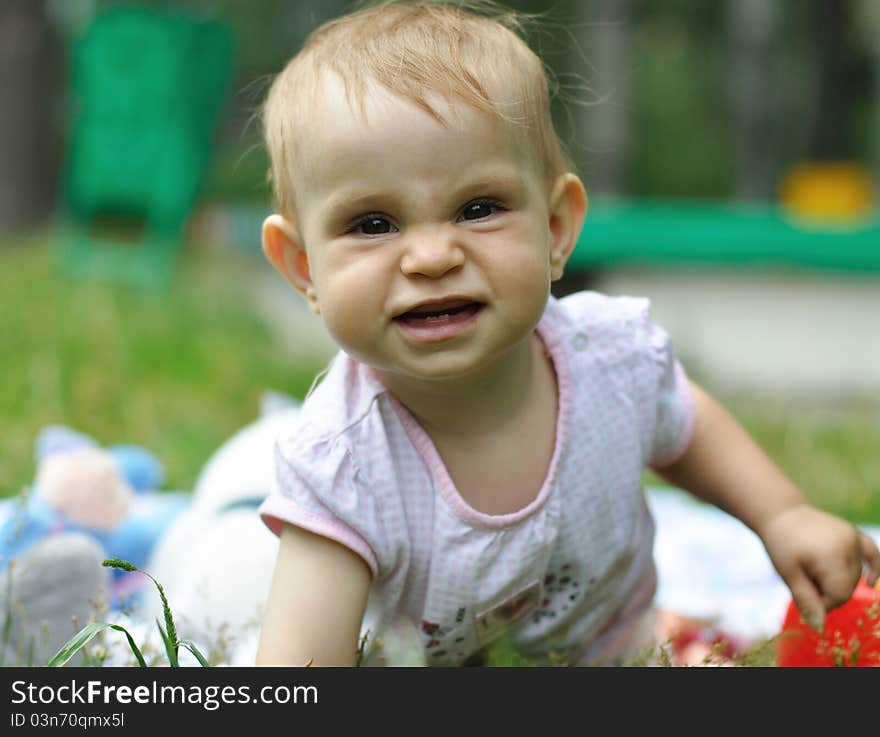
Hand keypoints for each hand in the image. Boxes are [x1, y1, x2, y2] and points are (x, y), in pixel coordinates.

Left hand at [759, 504, 879, 631]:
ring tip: (812, 568)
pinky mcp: (854, 533)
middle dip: (828, 590)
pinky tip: (870, 582)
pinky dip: (873, 567)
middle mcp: (848, 545)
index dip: (823, 602)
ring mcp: (853, 537)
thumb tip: (819, 626)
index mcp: (832, 555)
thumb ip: (806, 599)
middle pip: (848, 586)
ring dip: (838, 580)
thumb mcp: (788, 573)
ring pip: (855, 574)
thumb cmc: (781, 544)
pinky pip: (872, 552)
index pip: (839, 595)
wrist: (780, 514)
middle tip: (805, 579)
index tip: (805, 596)